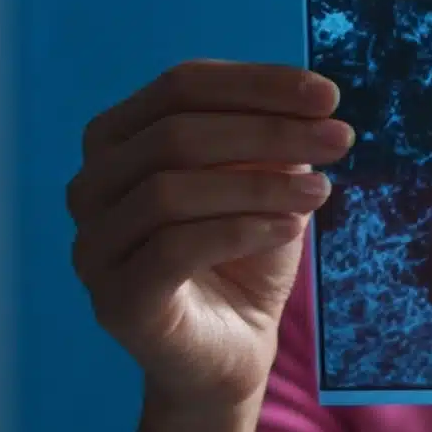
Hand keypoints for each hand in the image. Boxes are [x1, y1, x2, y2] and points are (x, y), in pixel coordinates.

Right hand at [66, 60, 352, 407]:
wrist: (232, 347)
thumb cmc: (243, 252)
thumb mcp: (263, 180)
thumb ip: (270, 138)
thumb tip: (307, 102)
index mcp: (117, 139)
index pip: (180, 86)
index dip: (257, 83)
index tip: (329, 96)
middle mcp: (90, 186)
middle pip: (175, 134)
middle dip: (269, 131)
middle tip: (340, 140)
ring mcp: (93, 245)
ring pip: (170, 191)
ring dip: (260, 185)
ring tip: (323, 190)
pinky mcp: (115, 299)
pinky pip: (174, 248)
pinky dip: (242, 230)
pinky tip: (291, 228)